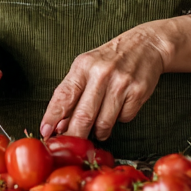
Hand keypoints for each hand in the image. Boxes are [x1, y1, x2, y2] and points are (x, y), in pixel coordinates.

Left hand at [39, 24, 166, 140]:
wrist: (145, 45)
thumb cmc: (110, 59)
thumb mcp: (86, 68)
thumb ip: (73, 93)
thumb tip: (60, 124)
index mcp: (83, 66)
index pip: (63, 95)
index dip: (52, 116)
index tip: (45, 132)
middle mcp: (101, 74)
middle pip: (83, 115)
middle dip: (74, 135)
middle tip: (70, 145)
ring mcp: (120, 83)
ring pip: (103, 123)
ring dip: (98, 132)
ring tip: (98, 127)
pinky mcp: (138, 92)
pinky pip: (124, 119)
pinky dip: (119, 120)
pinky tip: (119, 108)